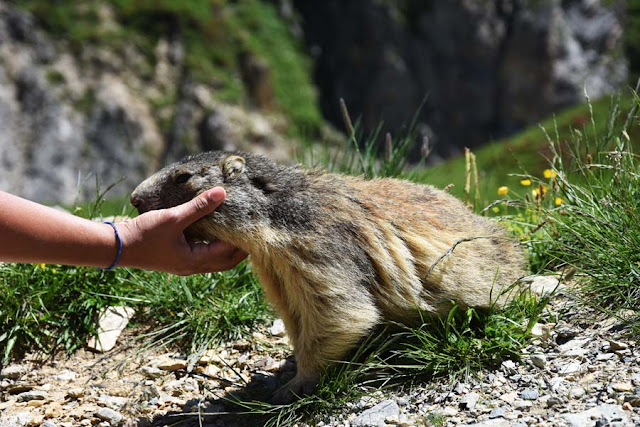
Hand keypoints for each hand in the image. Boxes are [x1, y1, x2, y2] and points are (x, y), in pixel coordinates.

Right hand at [117, 187, 246, 274]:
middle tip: (252, 231)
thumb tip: (222, 193)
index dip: (243, 241)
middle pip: (226, 261)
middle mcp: (193, 267)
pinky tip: (214, 231)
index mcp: (195, 260)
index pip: (229, 254)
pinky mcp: (178, 259)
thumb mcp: (173, 218)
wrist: (116, 247)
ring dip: (227, 247)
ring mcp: (185, 265)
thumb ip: (199, 206)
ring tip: (238, 230)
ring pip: (215, 259)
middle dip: (240, 249)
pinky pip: (203, 255)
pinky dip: (213, 245)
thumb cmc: (144, 234)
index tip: (254, 226)